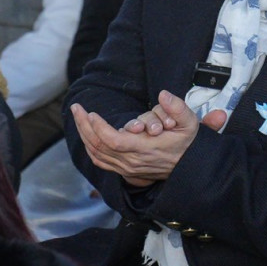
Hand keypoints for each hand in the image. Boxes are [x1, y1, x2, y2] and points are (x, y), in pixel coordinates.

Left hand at [71, 91, 206, 186]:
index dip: (99, 128)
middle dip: (84, 126)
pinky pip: (99, 160)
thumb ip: (177, 108)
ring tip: (78, 116)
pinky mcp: (124, 170)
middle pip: (99, 146)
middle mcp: (132, 161)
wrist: (188, 169)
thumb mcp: (189, 123)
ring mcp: (126, 168)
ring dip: (83, 134)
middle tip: (76, 108)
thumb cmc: (187, 143)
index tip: (91, 113)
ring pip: (96, 153)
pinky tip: (86, 133)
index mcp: (146, 149)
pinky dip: (89, 147)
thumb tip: (163, 95)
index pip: (114, 141)